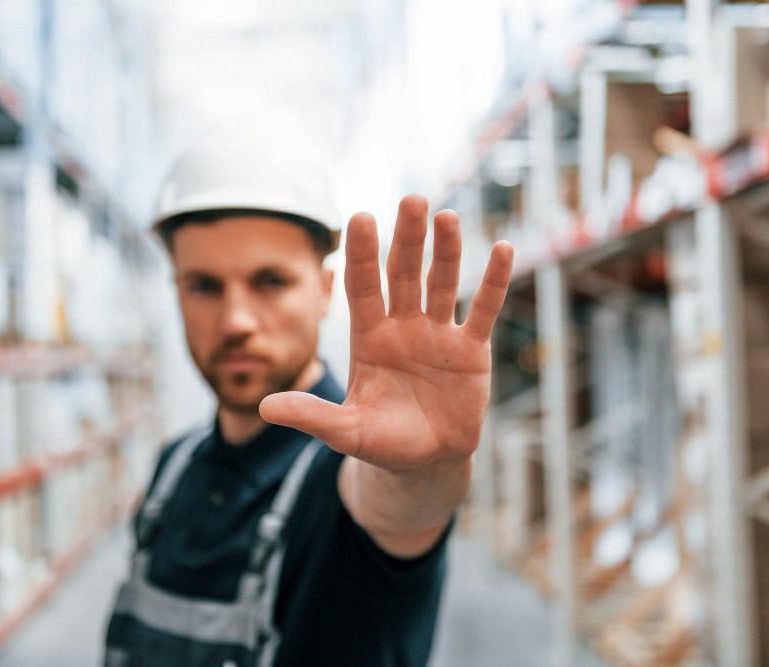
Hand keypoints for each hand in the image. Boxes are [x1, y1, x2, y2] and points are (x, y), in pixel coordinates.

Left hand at [260, 194, 512, 471]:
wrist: (425, 462)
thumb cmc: (380, 442)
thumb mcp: (344, 431)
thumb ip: (311, 415)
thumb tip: (265, 407)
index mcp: (369, 338)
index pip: (363, 287)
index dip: (363, 254)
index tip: (361, 217)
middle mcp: (402, 327)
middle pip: (404, 275)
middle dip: (407, 239)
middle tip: (412, 200)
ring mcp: (438, 335)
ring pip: (442, 283)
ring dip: (447, 251)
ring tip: (447, 217)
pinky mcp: (471, 350)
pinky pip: (484, 310)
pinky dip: (494, 282)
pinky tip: (504, 249)